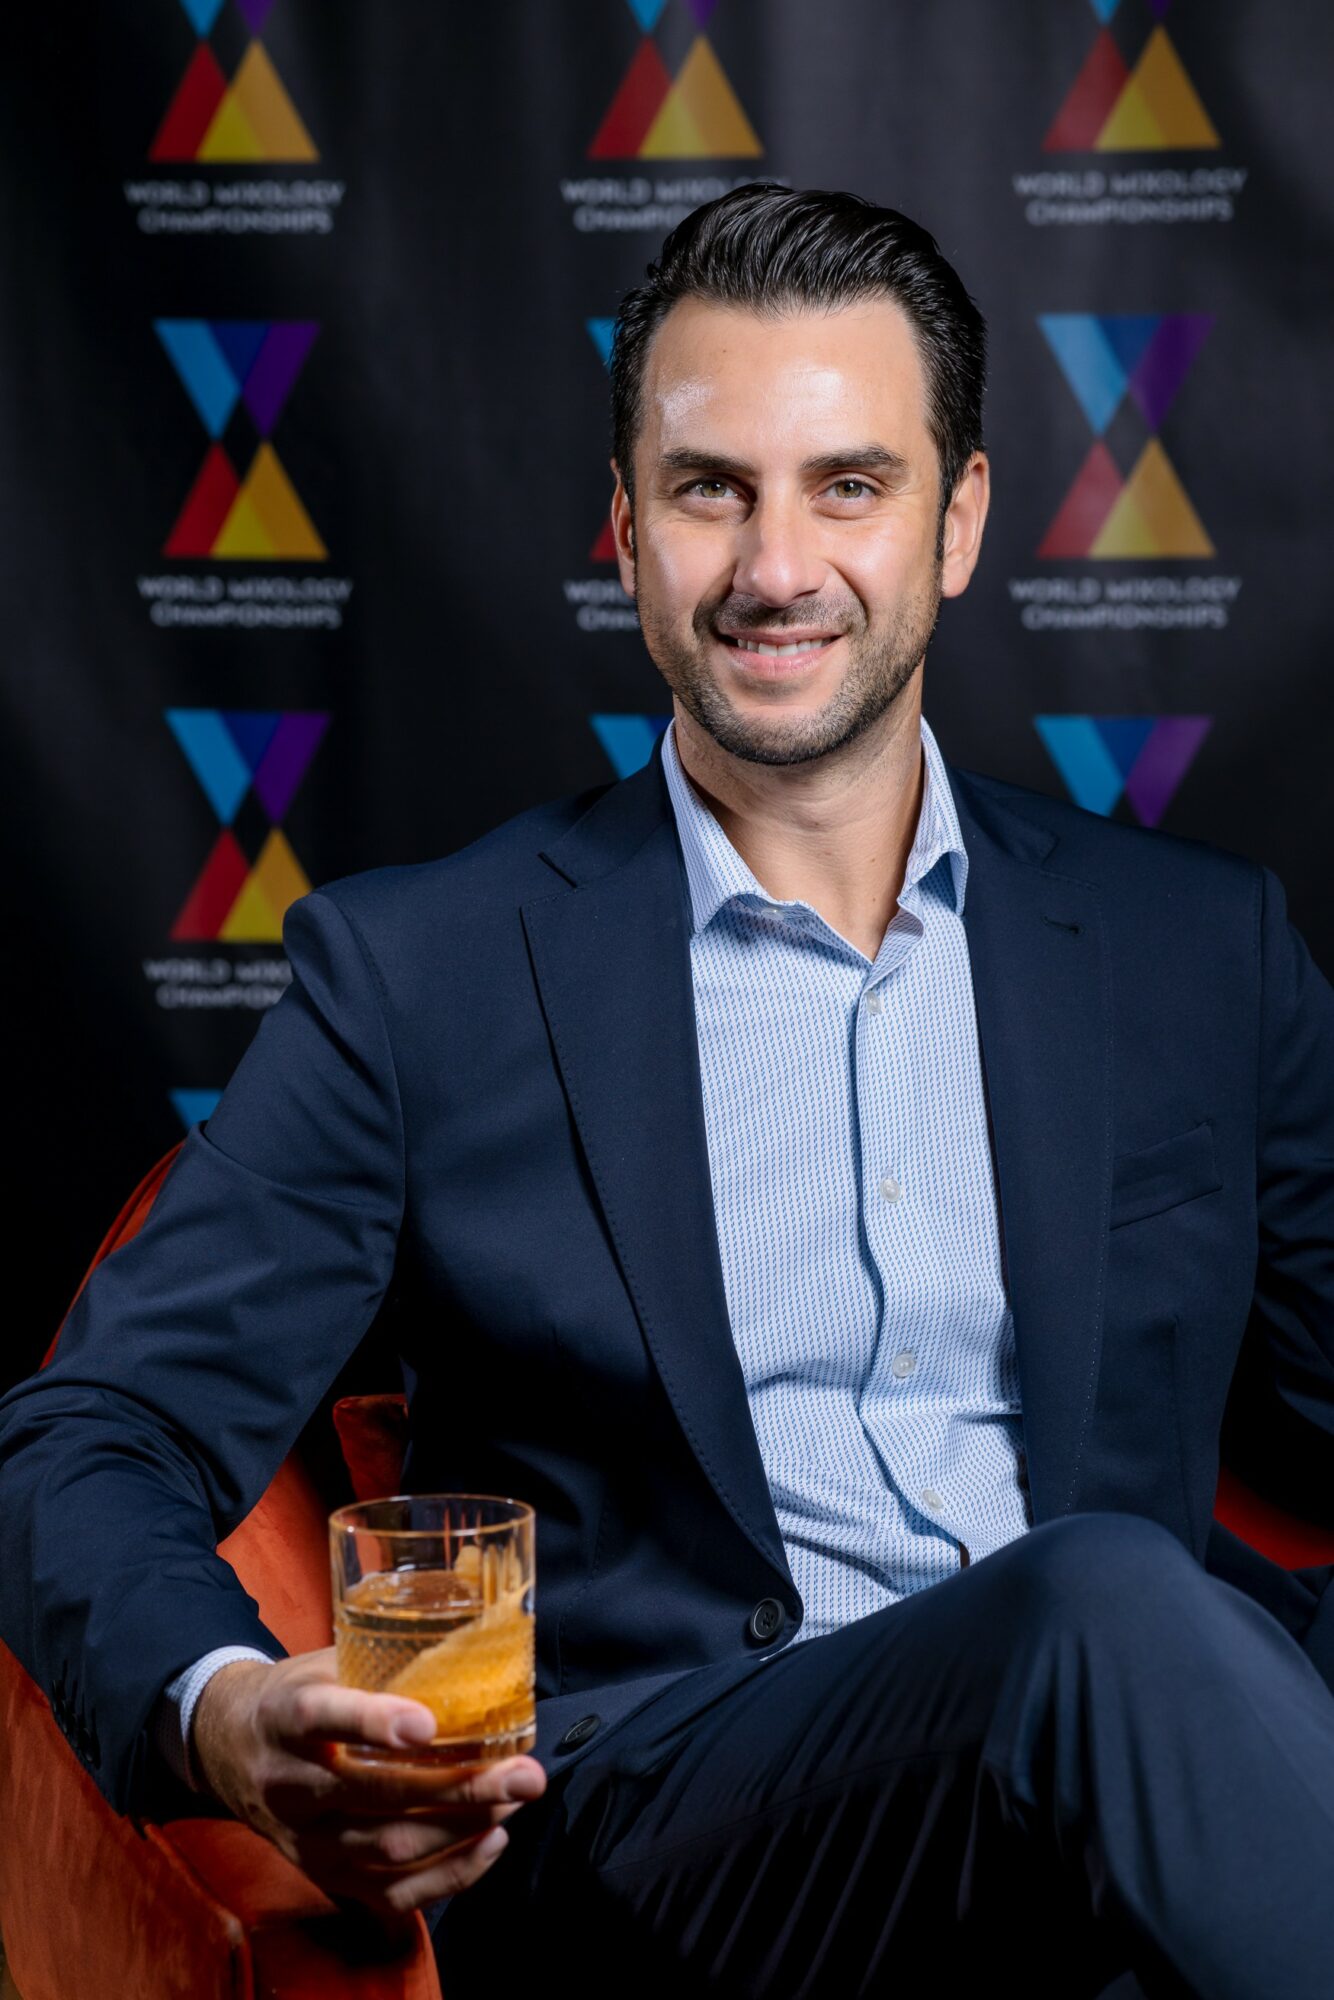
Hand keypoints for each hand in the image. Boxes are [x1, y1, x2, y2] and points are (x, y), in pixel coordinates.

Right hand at [191, 1647, 546, 1917]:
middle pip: (373, 1795)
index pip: (321, 1718)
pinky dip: (448, 1875)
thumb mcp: (323, 1662)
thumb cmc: (295, 1696)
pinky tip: (490, 1842)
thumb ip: (383, 1661)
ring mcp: (304, 1840)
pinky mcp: (323, 1876)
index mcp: (284, 1716)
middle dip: (459, 1787)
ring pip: (386, 1848)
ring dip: (462, 1829)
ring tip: (513, 1800)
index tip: (428, 1724)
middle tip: (522, 1774)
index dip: (372, 1722)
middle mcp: (289, 1784)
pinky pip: (389, 1893)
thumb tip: (476, 1641)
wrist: (228, 1749)